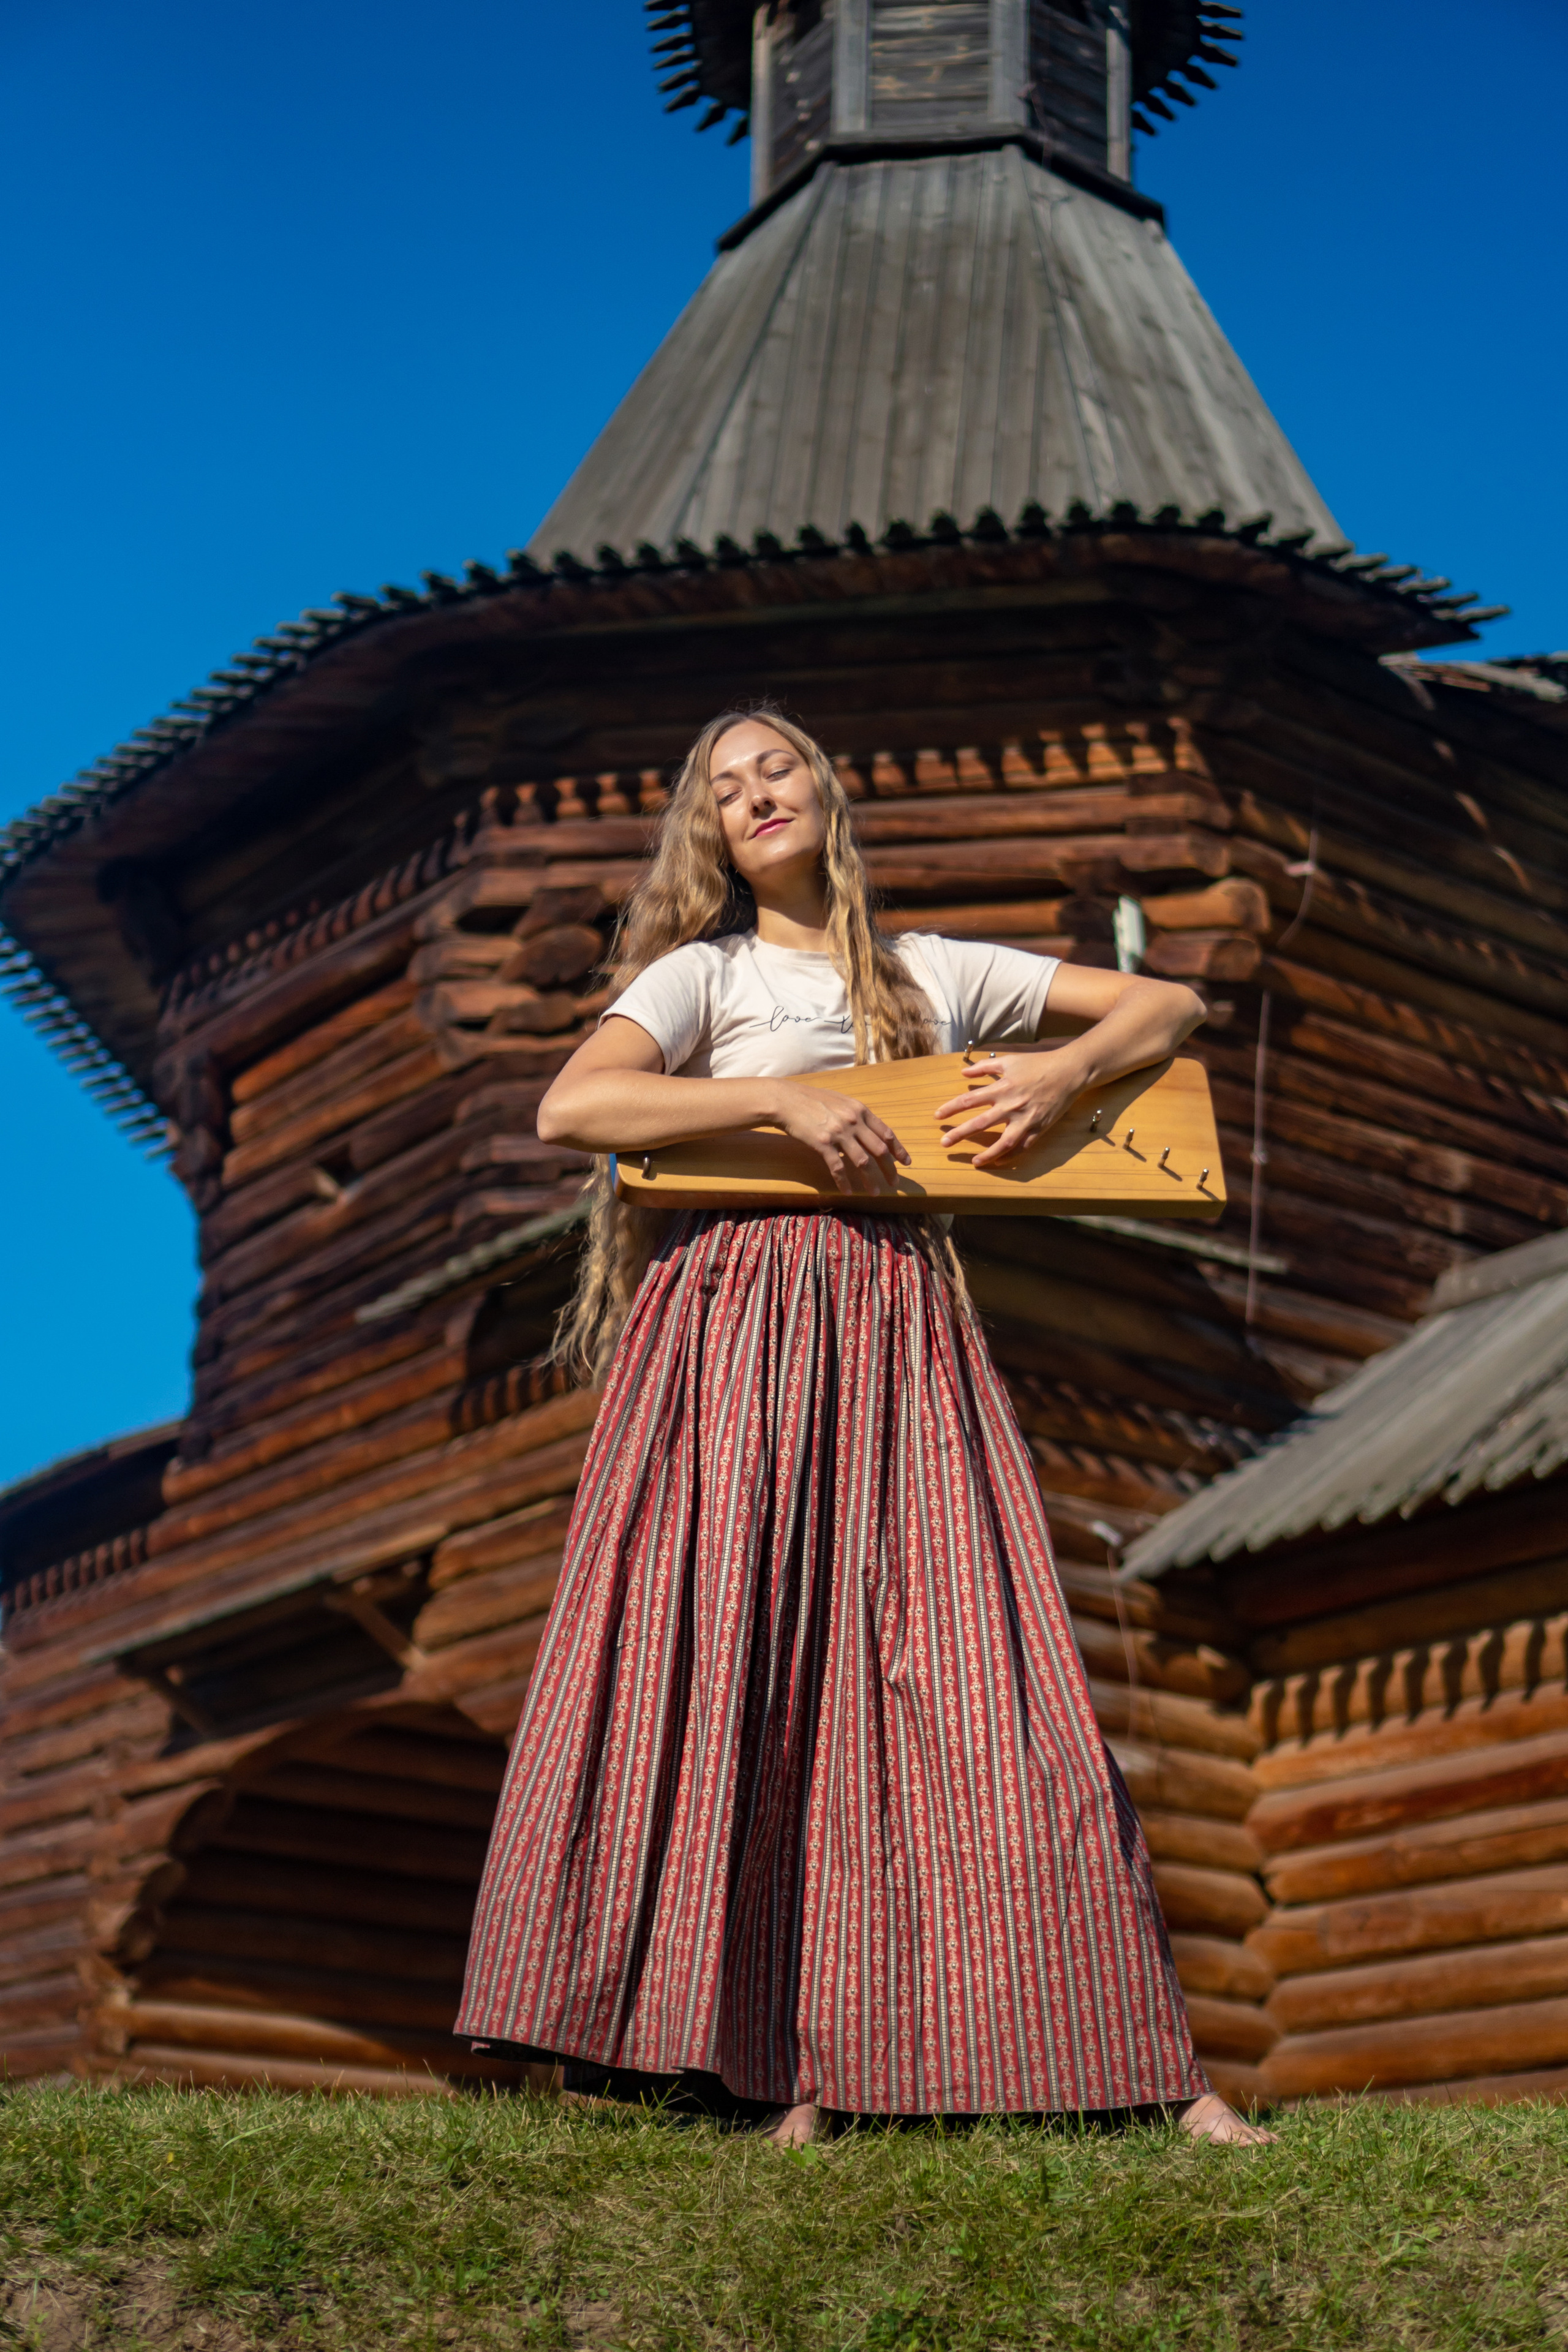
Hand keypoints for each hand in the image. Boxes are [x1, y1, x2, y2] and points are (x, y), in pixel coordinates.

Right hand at [772, 1081, 909, 1194]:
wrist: (787, 1100)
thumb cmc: (812, 1100)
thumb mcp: (840, 1101)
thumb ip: (856, 1116)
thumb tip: (868, 1132)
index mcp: (860, 1110)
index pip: (886, 1133)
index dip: (898, 1149)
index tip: (906, 1162)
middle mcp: (853, 1122)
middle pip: (879, 1150)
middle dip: (890, 1169)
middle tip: (894, 1183)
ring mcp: (839, 1133)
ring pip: (862, 1162)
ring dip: (870, 1180)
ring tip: (874, 1192)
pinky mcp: (823, 1144)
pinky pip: (838, 1168)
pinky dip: (845, 1182)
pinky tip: (848, 1192)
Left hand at [933, 1051, 1085, 1169]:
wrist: (1068, 1072)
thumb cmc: (1038, 1064)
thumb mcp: (1009, 1060)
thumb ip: (984, 1067)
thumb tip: (963, 1073)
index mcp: (1002, 1088)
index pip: (968, 1101)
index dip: (951, 1109)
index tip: (938, 1117)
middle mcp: (1011, 1106)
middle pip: (980, 1124)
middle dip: (960, 1135)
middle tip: (944, 1144)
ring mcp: (1026, 1120)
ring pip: (1003, 1143)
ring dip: (987, 1154)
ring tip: (974, 1162)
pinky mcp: (1039, 1129)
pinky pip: (1023, 1147)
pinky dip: (1010, 1156)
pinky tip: (998, 1162)